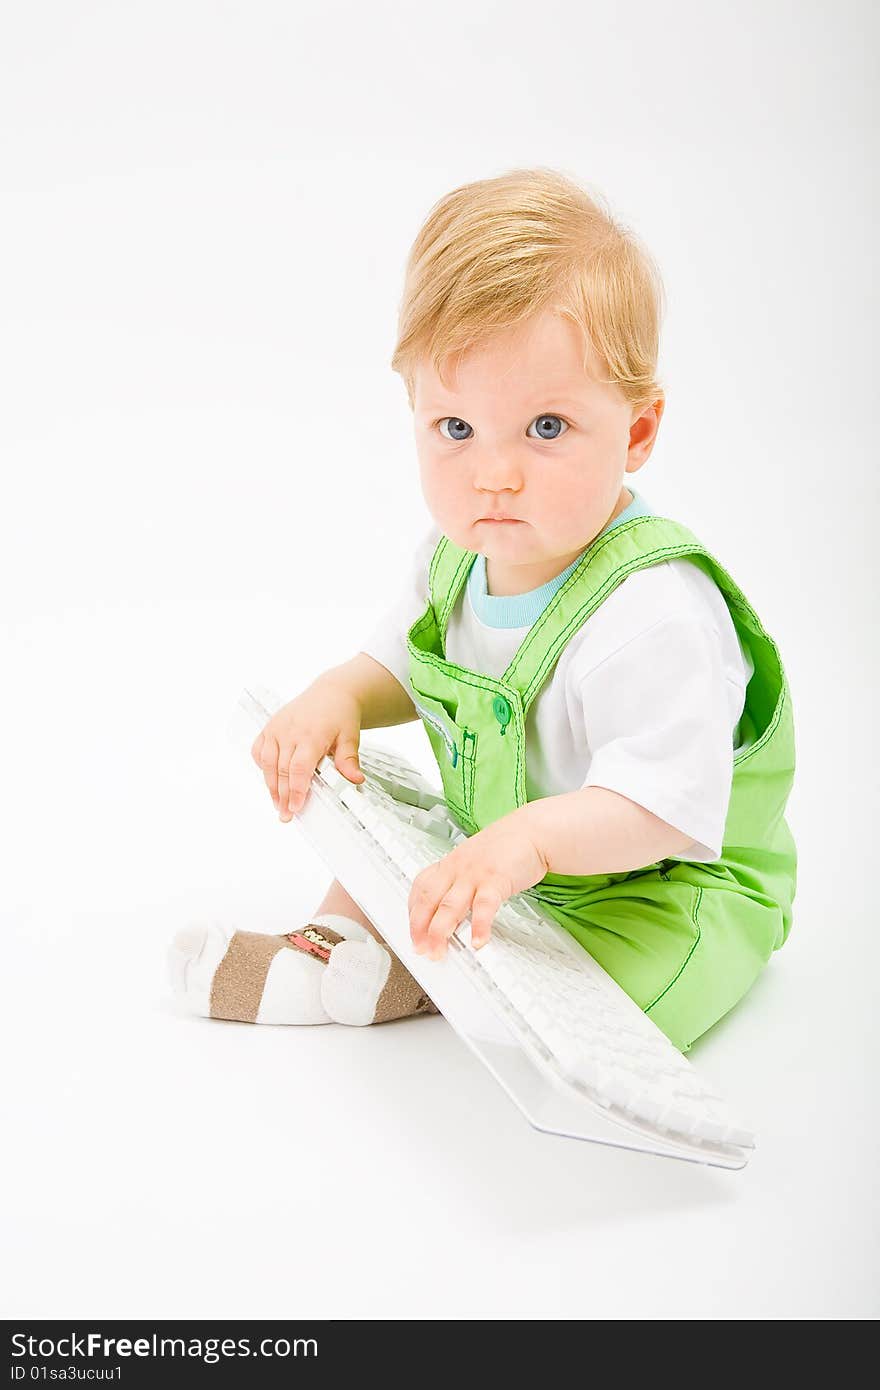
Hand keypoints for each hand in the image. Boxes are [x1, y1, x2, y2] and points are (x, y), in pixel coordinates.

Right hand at [250, 676, 363, 819]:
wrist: (330, 693)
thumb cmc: (340, 716)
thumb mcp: (350, 737)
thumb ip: (349, 760)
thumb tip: (355, 780)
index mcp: (312, 735)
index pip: (300, 767)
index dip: (296, 790)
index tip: (297, 807)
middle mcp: (290, 731)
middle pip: (282, 769)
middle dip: (283, 795)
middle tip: (286, 815)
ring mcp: (277, 728)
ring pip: (267, 762)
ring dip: (271, 786)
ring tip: (278, 804)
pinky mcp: (269, 727)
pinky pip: (259, 750)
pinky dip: (262, 767)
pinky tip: (270, 780)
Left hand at [408, 810, 547, 959]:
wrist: (533, 831)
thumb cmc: (506, 847)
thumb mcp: (473, 860)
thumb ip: (461, 882)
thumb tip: (452, 912)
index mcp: (450, 863)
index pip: (420, 887)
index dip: (413, 911)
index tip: (413, 931)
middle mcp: (457, 869)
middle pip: (429, 900)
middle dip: (420, 927)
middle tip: (420, 948)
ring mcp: (475, 874)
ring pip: (449, 906)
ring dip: (440, 932)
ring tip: (439, 951)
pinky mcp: (496, 880)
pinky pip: (484, 907)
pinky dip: (479, 926)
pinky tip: (477, 941)